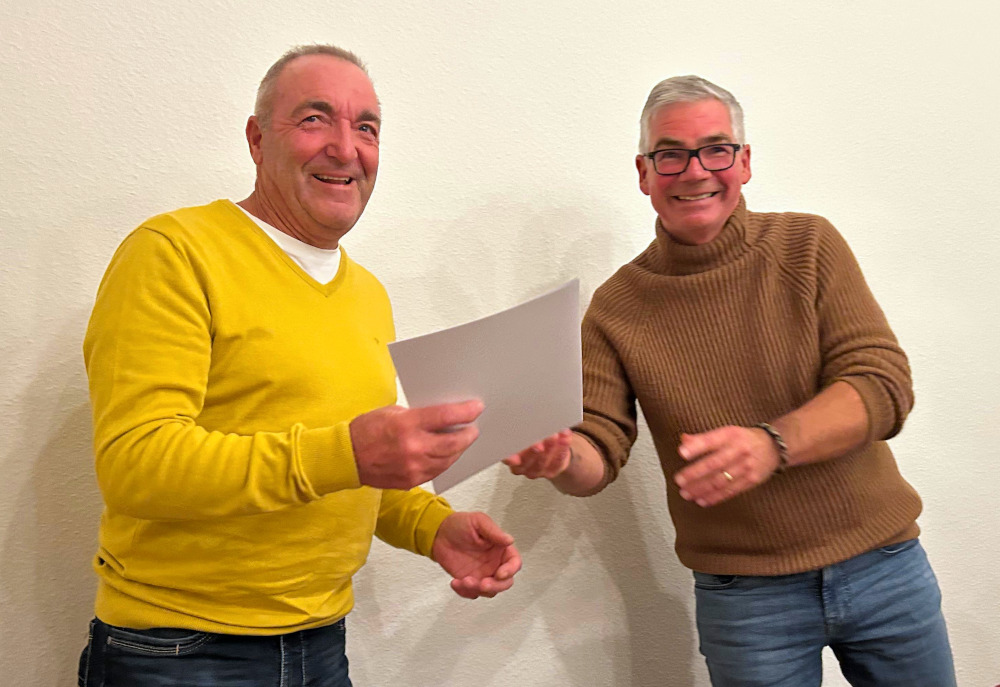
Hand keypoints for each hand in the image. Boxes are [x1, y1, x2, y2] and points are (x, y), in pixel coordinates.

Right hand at [350, 400, 482, 489]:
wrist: (347, 458)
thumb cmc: (366, 430)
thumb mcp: (392, 412)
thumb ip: (418, 415)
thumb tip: (442, 416)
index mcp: (406, 425)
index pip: (445, 417)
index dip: (466, 412)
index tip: (476, 408)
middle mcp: (412, 448)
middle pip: (453, 443)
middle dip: (468, 435)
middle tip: (474, 429)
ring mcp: (412, 468)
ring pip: (448, 460)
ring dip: (459, 450)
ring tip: (463, 441)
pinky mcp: (411, 481)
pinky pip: (436, 471)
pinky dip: (445, 462)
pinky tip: (448, 455)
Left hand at [432, 512, 521, 598]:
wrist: (439, 533)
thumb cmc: (460, 524)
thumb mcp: (478, 521)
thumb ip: (494, 532)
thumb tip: (510, 540)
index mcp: (500, 549)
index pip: (514, 562)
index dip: (510, 570)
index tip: (499, 574)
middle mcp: (495, 563)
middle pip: (505, 582)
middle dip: (495, 586)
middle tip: (482, 584)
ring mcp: (482, 574)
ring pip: (489, 591)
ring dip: (478, 590)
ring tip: (464, 580)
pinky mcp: (469, 581)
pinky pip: (472, 593)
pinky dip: (465, 592)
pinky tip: (455, 582)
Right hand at [502, 429, 572, 478]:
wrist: (548, 449)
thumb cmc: (533, 438)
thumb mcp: (525, 431)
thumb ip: (524, 428)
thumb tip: (528, 418)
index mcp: (512, 457)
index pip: (509, 459)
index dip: (511, 458)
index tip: (514, 456)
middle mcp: (523, 466)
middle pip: (527, 461)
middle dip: (533, 450)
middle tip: (538, 442)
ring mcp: (536, 471)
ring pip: (542, 462)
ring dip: (549, 448)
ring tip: (554, 437)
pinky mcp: (551, 471)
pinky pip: (557, 464)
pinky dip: (561, 451)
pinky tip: (564, 441)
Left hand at [673, 426, 780, 506]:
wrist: (774, 447)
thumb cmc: (743, 439)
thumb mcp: (726, 432)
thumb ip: (704, 438)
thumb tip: (683, 440)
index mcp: (731, 435)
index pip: (712, 440)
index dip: (697, 447)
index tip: (682, 452)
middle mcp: (739, 450)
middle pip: (715, 463)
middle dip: (695, 473)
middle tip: (679, 480)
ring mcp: (746, 466)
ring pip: (721, 480)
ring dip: (701, 488)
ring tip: (686, 493)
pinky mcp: (751, 480)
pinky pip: (730, 491)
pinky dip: (715, 497)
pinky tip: (701, 500)